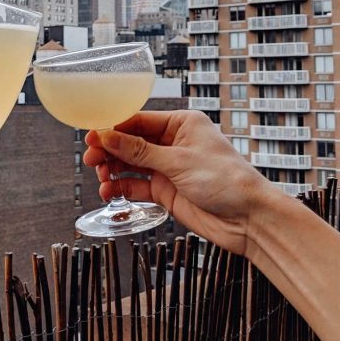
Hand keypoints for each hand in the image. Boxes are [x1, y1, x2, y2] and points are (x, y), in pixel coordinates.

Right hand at [84, 110, 281, 256]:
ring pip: (131, 165)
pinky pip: (137, 186)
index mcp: (182, 124)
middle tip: (90, 158)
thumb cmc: (227, 180)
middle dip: (110, 150)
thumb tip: (107, 136)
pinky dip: (122, 188)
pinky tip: (109, 192)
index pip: (139, 120)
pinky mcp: (167, 191)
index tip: (91, 134)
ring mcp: (169, 168)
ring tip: (101, 177)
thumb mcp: (178, 161)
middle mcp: (174, 143)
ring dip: (113, 170)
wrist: (249, 220)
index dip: (113, 127)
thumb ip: (140, 151)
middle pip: (131, 142)